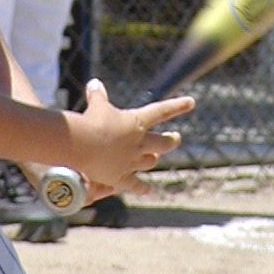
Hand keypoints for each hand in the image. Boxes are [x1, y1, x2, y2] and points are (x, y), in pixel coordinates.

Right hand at [66, 78, 193, 197]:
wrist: (83, 145)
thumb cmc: (91, 122)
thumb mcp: (96, 106)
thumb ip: (98, 95)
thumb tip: (94, 82)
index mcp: (137, 122)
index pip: (162, 111)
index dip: (177, 106)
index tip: (191, 102)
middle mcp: (139, 142)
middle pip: (163, 143)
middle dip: (171, 140)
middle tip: (176, 138)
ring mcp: (132, 161)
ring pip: (150, 161)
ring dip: (153, 159)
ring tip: (155, 157)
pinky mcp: (121, 177)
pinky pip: (135, 184)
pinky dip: (141, 188)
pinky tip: (149, 190)